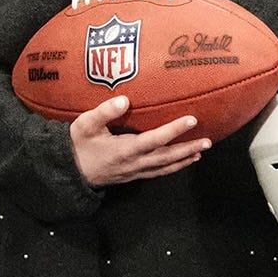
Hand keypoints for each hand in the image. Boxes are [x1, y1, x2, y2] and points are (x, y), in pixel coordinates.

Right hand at [69, 96, 207, 184]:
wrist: (70, 171)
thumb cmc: (78, 144)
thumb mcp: (85, 125)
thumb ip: (104, 112)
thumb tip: (125, 100)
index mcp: (125, 149)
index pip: (155, 139)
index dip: (174, 130)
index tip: (192, 120)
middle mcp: (134, 163)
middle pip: (167, 157)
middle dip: (188, 148)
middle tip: (207, 141)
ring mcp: (135, 171)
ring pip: (165, 167)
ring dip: (184, 159)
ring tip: (201, 151)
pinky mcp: (134, 175)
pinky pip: (158, 172)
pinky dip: (173, 167)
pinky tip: (184, 161)